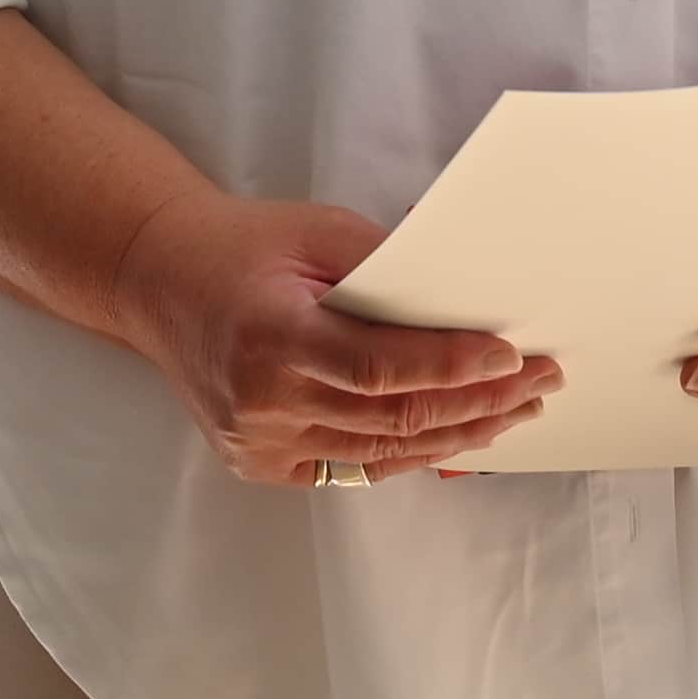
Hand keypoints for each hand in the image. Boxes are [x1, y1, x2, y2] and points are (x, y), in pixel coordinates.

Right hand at [112, 188, 558, 484]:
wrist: (156, 281)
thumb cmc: (243, 244)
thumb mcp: (316, 231)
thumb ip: (388, 265)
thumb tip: (470, 297)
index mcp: (272, 337)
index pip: (380, 368)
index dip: (452, 367)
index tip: (515, 356)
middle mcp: (262, 403)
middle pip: (392, 418)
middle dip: (478, 402)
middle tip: (541, 381)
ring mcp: (258, 443)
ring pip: (380, 453)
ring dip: (458, 435)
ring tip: (516, 412)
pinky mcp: (260, 463)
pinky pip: (352, 467)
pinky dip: (410, 453)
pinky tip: (459, 437)